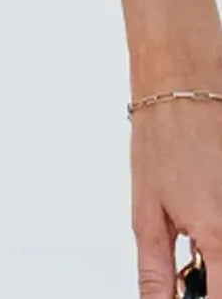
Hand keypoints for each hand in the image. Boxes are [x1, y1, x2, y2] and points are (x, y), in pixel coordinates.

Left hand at [131, 77, 221, 295]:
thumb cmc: (164, 135)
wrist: (183, 84)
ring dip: (215, 257)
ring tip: (195, 231)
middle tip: (189, 260)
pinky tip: (206, 214)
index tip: (189, 295)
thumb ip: (155, 272)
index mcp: (218, 238)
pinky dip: (219, 237)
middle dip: (211, 280)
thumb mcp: (146, 213)